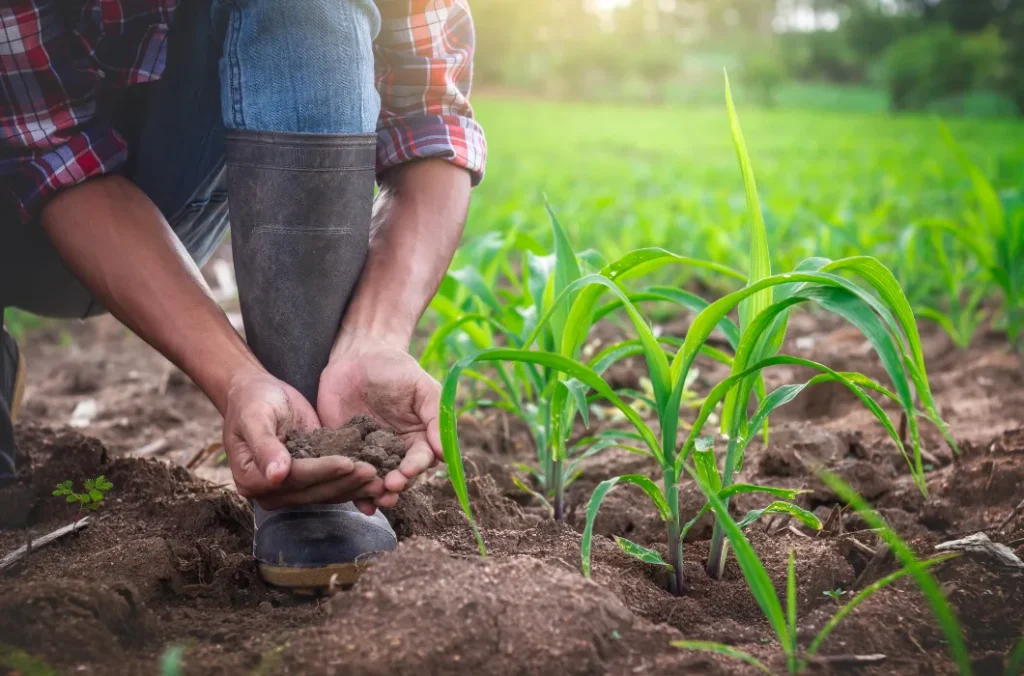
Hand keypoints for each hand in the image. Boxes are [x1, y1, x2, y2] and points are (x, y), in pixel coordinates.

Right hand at [223, 368, 382, 509]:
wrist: (257, 394)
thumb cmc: (252, 401)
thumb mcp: (255, 417)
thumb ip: (264, 445)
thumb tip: (276, 475)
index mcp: (252, 479)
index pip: (294, 479)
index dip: (322, 471)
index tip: (348, 462)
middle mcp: (271, 491)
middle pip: (314, 491)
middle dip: (345, 482)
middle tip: (373, 472)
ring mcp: (291, 489)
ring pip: (327, 493)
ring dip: (354, 487)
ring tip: (380, 479)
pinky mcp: (309, 480)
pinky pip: (333, 485)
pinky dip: (353, 483)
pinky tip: (375, 479)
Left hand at [318, 336, 442, 508]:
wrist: (356, 357)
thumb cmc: (394, 368)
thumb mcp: (420, 386)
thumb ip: (435, 415)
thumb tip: (443, 451)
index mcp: (418, 437)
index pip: (422, 459)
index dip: (416, 467)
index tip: (409, 471)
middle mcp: (396, 451)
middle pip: (401, 476)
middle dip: (397, 484)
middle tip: (389, 487)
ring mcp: (370, 454)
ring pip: (376, 481)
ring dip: (377, 493)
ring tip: (374, 499)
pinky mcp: (345, 453)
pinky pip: (349, 475)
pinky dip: (352, 490)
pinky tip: (356, 503)